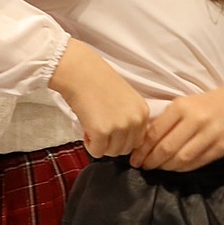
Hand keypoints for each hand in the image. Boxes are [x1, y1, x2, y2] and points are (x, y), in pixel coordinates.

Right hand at [49, 42, 151, 157]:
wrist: (80, 72)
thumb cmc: (97, 82)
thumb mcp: (125, 100)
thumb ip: (129, 118)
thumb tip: (125, 140)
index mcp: (143, 112)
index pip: (138, 141)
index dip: (121, 138)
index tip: (111, 130)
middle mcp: (135, 120)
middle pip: (126, 149)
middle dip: (111, 143)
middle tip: (98, 128)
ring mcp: (120, 127)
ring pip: (112, 152)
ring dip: (100, 145)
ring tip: (92, 126)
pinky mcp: (102, 132)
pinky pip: (97, 152)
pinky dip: (90, 145)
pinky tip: (86, 129)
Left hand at [132, 82, 223, 170]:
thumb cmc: (210, 104)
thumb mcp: (186, 104)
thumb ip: (166, 120)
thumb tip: (143, 140)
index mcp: (182, 106)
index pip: (155, 133)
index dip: (142, 149)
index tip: (134, 158)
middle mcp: (196, 120)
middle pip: (166, 148)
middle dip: (151, 161)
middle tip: (143, 166)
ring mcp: (210, 135)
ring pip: (181, 159)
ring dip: (165, 167)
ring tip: (157, 168)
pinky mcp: (221, 147)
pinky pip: (196, 163)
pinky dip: (182, 169)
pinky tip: (174, 168)